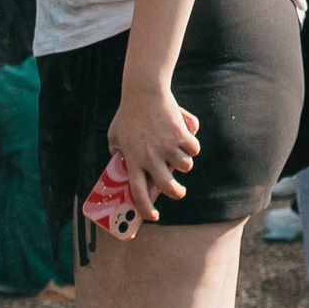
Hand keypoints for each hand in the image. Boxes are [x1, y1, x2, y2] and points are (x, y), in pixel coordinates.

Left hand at [108, 85, 201, 218]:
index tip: (154, 216)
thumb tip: (121, 166)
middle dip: (177, 193)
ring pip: (185, 167)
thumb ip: (117, 153)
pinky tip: (187, 140)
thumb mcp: (114, 136)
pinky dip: (193, 147)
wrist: (144, 91)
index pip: (138, 193)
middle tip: (179, 192)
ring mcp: (167, 146)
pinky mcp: (180, 134)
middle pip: (168, 187)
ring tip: (180, 157)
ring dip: (185, 164)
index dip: (146, 209)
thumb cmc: (127, 113)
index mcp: (133, 160)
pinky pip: (194, 149)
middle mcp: (151, 157)